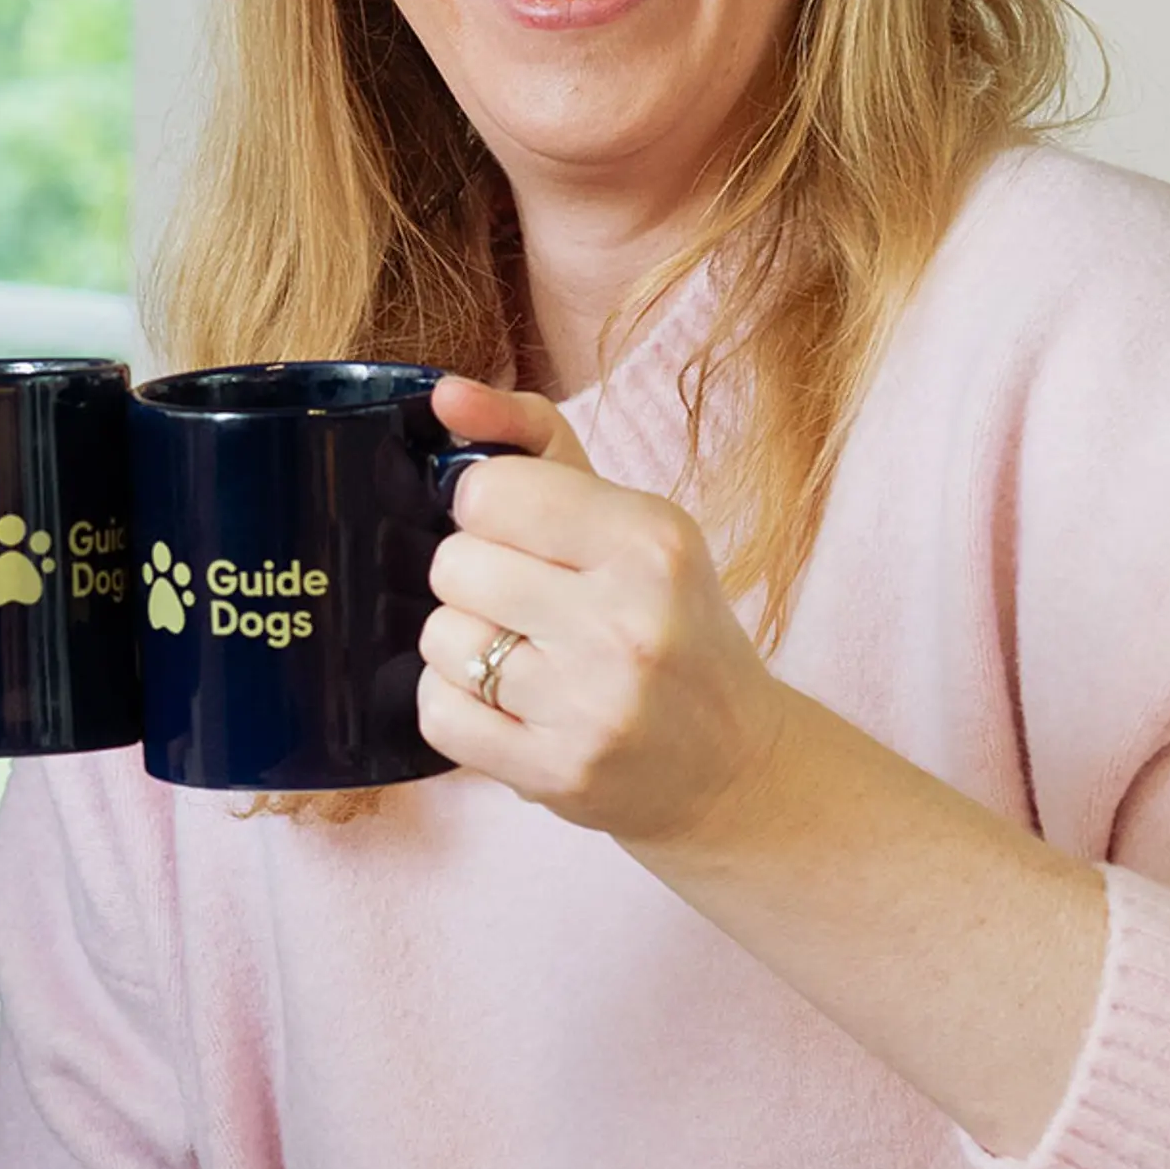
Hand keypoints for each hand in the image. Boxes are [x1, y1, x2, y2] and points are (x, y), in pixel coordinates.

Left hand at [411, 377, 790, 843]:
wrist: (731, 765)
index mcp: (649, 540)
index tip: (521, 533)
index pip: (487, 491)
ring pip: (439, 638)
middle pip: (453, 564)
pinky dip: (457, 705)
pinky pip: (438, 713)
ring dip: (465, 645)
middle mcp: (625, 622)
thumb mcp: (626, 517)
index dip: (487, 508)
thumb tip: (443, 395)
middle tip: (529, 603)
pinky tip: (510, 704)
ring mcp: (591, 706)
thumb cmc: (668, 621)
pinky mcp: (558, 773)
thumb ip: (530, 439)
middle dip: (477, 578)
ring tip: (525, 657)